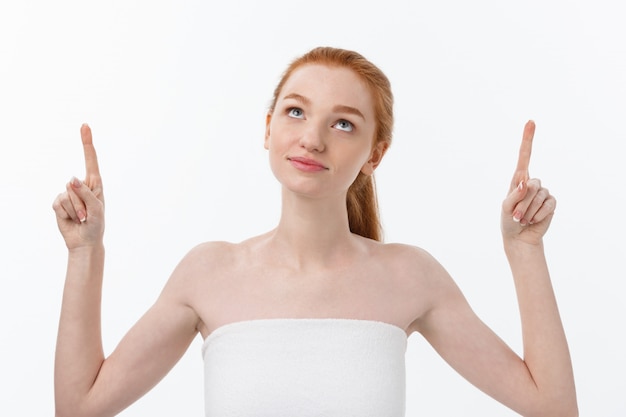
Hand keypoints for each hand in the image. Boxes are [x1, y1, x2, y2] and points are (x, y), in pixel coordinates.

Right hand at [52, 124, 104, 249]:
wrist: (84, 241)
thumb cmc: (96, 224)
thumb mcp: (96, 209)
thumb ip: (86, 193)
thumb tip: (72, 178)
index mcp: (95, 183)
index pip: (90, 159)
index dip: (87, 142)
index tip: (85, 125)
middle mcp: (81, 185)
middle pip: (75, 184)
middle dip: (82, 202)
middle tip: (88, 216)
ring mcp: (68, 194)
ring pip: (67, 195)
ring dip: (76, 210)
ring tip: (82, 218)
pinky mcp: (58, 203)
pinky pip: (58, 203)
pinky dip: (66, 213)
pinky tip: (72, 219)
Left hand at [501, 120, 555, 245]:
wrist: (519, 237)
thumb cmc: (508, 220)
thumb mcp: (506, 208)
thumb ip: (515, 194)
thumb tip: (525, 181)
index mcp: (518, 180)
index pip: (524, 157)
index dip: (528, 140)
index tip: (530, 122)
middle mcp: (531, 183)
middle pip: (531, 184)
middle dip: (522, 202)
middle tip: (516, 216)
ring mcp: (543, 192)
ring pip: (539, 196)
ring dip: (529, 211)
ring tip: (523, 219)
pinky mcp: (551, 203)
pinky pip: (548, 205)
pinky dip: (539, 215)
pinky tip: (533, 220)